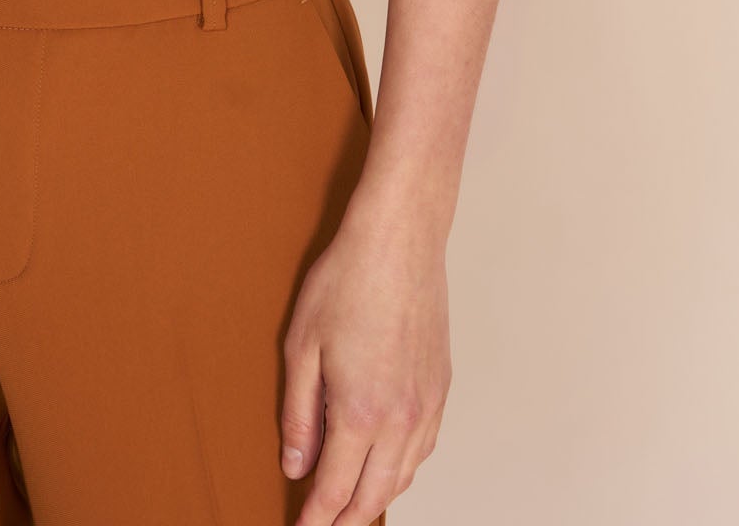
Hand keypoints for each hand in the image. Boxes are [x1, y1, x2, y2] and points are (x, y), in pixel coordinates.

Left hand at [279, 201, 450, 522]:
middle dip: (346, 518)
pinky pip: (424, 448)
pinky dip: (402, 468)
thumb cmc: (347, 281)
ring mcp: (427, 405)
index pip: (336, 489)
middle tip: (323, 525)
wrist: (399, 240)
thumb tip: (296, 464)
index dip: (316, 518)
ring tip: (350, 503)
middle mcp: (400, 419)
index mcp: (360, 412)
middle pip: (374, 495)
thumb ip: (299, 413)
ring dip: (376, 497)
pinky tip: (386, 463)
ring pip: (404, 476)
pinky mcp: (442, 387)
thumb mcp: (301, 346)